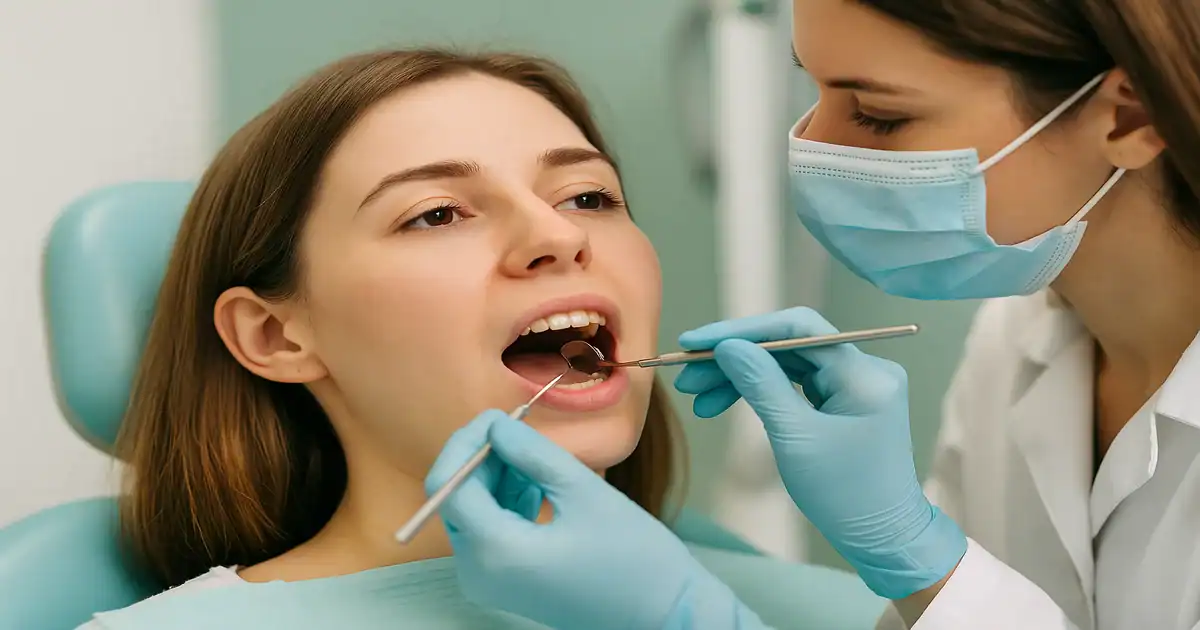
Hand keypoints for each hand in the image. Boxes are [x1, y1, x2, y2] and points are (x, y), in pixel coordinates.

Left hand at [427, 410, 765, 629]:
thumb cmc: (634, 558)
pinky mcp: (504, 583)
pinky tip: (539, 486)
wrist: (662, 614)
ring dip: (495, 477)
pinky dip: (504, 501)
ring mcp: (489, 583)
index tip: (498, 416)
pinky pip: (487, 530)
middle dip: (481, 458)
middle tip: (518, 430)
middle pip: (455, 497)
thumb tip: (494, 424)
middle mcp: (479, 573)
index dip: (467, 442)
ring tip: (537, 460)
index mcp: (495, 552)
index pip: (449, 483)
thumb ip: (532, 453)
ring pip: (471, 511)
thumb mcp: (583, 490)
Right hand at [673, 308, 966, 598]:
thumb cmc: (844, 494)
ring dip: (741, 376)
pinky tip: (723, 403)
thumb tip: (727, 346)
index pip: (797, 329)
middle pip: (788, 346)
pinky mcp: (845, 401)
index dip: (742, 330)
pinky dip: (761, 391)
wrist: (882, 539)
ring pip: (787, 364)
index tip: (695, 343)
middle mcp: (866, 369)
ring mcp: (856, 384)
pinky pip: (796, 383)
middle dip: (735, 359)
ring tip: (697, 398)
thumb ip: (761, 385)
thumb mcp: (795, 438)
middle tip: (686, 378)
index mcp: (864, 374)